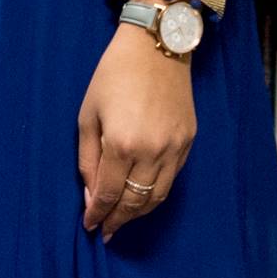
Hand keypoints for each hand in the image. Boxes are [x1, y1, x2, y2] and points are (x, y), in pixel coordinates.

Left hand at [78, 18, 195, 237]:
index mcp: (122, 143)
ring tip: (122, 219)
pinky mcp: (189, 141)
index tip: (90, 226)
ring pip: (157, 196)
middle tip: (106, 231)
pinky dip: (156, 194)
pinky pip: (172, 179)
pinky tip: (143, 196)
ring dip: (138, 213)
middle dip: (117, 220)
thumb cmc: (113, 76)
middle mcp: (152, 151)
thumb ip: (88, 160)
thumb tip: (92, 196)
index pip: (108, 194)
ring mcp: (175, 148)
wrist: (157, 46)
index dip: (97, 214)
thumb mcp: (88, 115)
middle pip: (134, 202)